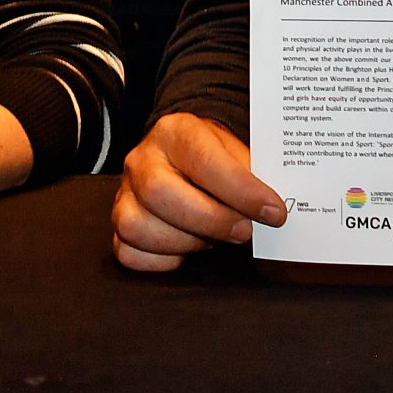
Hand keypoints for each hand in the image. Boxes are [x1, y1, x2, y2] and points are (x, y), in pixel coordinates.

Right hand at [111, 112, 285, 271]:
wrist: (186, 156)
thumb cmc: (217, 159)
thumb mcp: (238, 152)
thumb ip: (255, 176)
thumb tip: (274, 211)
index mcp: (174, 132)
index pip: (203, 160)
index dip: (240, 190)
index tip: (274, 212)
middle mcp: (141, 159)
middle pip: (159, 192)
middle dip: (210, 220)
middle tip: (244, 231)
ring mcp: (125, 193)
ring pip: (136, 226)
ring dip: (185, 242)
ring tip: (212, 239)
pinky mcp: (119, 223)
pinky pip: (127, 252)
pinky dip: (160, 260)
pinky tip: (186, 250)